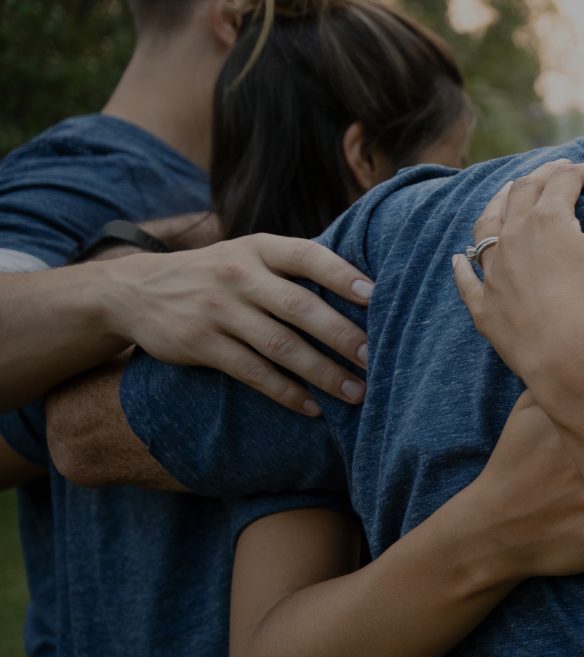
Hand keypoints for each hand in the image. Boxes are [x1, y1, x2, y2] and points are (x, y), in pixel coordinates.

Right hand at [104, 234, 375, 415]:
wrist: (134, 290)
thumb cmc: (216, 274)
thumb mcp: (248, 256)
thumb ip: (294, 267)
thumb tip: (367, 288)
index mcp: (259, 249)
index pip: (307, 256)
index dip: (342, 274)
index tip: (377, 295)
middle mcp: (239, 276)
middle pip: (300, 307)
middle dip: (343, 335)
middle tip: (377, 359)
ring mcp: (218, 310)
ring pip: (280, 346)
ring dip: (323, 372)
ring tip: (356, 392)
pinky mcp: (200, 344)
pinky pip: (252, 372)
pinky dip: (286, 392)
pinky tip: (313, 408)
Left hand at [452, 159, 583, 388]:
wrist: (568, 356)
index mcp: (547, 218)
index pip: (564, 180)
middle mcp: (512, 235)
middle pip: (522, 191)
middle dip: (544, 175)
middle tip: (560, 169)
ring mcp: (492, 270)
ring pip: (486, 225)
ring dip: (497, 202)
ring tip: (506, 193)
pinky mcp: (484, 304)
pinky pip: (467, 278)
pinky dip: (464, 265)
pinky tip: (461, 258)